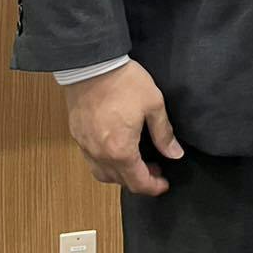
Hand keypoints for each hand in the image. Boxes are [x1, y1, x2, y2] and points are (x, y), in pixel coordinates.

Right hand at [62, 60, 184, 196]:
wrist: (91, 65)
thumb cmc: (124, 83)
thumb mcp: (153, 104)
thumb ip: (164, 133)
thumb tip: (175, 154)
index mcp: (121, 151)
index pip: (139, 183)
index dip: (154, 187)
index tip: (164, 183)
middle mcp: (100, 155)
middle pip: (121, 182)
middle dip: (140, 180)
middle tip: (155, 167)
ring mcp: (86, 147)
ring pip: (104, 175)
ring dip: (121, 175)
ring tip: (135, 161)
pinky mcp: (77, 136)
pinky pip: (92, 161)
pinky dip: (106, 163)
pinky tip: (115, 149)